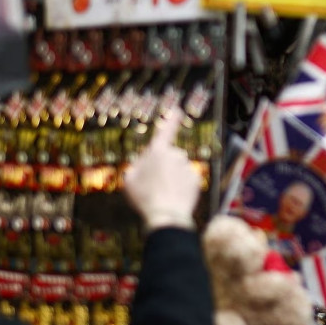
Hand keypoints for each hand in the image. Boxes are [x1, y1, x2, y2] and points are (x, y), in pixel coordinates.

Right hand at [123, 111, 200, 231]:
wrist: (166, 214)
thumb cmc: (144, 197)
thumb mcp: (129, 180)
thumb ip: (137, 166)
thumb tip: (145, 163)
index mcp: (157, 152)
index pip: (165, 132)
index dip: (171, 120)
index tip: (177, 109)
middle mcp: (175, 155)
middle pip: (169, 158)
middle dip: (163, 167)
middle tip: (154, 185)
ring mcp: (187, 167)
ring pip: (178, 170)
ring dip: (172, 178)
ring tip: (163, 193)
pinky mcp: (196, 178)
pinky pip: (187, 180)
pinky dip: (181, 187)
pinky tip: (173, 197)